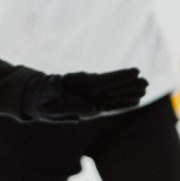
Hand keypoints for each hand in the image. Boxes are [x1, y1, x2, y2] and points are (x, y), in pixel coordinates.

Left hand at [19, 68, 146, 122]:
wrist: (34, 97)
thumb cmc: (41, 102)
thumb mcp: (50, 107)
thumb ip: (71, 107)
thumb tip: (94, 108)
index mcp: (75, 85)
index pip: (101, 81)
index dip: (119, 77)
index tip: (135, 72)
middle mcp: (85, 88)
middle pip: (110, 85)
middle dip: (127, 83)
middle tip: (145, 81)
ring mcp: (89, 93)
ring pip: (112, 92)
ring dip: (127, 90)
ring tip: (145, 86)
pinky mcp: (91, 100)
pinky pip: (109, 100)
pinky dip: (121, 100)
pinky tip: (133, 100)